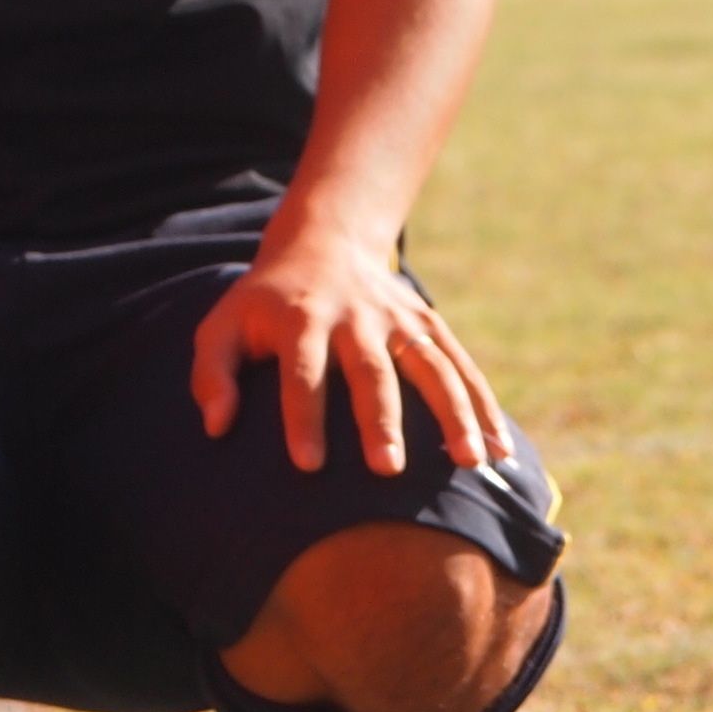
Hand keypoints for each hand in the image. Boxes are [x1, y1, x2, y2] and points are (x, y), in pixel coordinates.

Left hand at [189, 217, 507, 478]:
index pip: (302, 371)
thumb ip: (212, 373)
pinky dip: (485, 405)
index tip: (308, 465)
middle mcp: (354, 316)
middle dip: (381, 419)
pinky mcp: (428, 324)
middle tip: (387, 470)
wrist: (322, 241)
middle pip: (371, 371)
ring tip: (471, 462)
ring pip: (430, 367)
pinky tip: (500, 449)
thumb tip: (215, 425)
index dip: (303, 416)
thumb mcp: (223, 325)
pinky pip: (461, 366)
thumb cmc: (264, 305)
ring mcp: (398, 318)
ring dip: (454, 413)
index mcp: (300, 318)